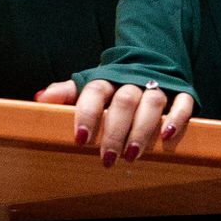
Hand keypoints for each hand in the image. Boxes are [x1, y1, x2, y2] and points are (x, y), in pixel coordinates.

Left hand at [33, 78, 193, 167]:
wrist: (149, 62)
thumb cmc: (113, 84)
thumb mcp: (89, 86)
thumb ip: (66, 93)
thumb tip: (39, 100)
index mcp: (108, 80)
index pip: (95, 92)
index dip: (87, 113)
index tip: (80, 138)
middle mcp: (132, 81)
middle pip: (124, 101)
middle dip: (115, 131)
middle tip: (107, 158)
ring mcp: (157, 85)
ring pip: (151, 102)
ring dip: (142, 129)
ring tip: (132, 155)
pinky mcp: (181, 91)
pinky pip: (182, 102)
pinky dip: (176, 117)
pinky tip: (166, 134)